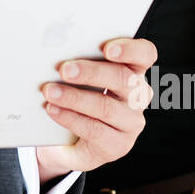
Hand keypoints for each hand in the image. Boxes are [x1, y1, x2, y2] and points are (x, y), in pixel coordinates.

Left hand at [34, 37, 156, 179]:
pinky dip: (70, 118)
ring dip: (74, 98)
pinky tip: (53, 110)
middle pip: (124, 79)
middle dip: (92, 73)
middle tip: (64, 69)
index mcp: (132, 71)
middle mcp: (137, 96)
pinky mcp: (118, 145)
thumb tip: (56, 52)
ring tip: (50, 91)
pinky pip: (94, 130)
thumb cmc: (74, 99)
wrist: (67, 143)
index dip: (130, 49)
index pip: (145, 55)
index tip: (107, 48)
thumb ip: (77, 64)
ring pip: (106, 107)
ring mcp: (131, 122)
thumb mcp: (78, 79)